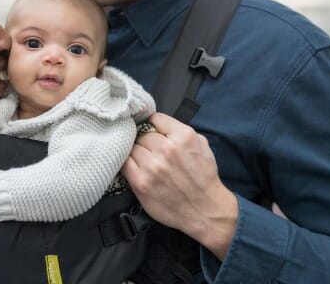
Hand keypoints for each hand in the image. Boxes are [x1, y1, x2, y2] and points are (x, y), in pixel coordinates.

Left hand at [121, 113, 237, 259]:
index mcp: (183, 136)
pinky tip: (135, 167)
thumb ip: (180, 131)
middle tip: (151, 151)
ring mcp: (152, 166)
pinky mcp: (140, 182)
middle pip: (142, 134)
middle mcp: (167, 149)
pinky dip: (127, 163)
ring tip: (145, 162)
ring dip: (137, 153)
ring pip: (132, 147)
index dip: (152, 125)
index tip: (150, 130)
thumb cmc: (204, 178)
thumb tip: (158, 125)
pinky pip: (124, 163)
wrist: (205, 210)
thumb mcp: (202, 145)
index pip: (155, 118)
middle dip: (145, 141)